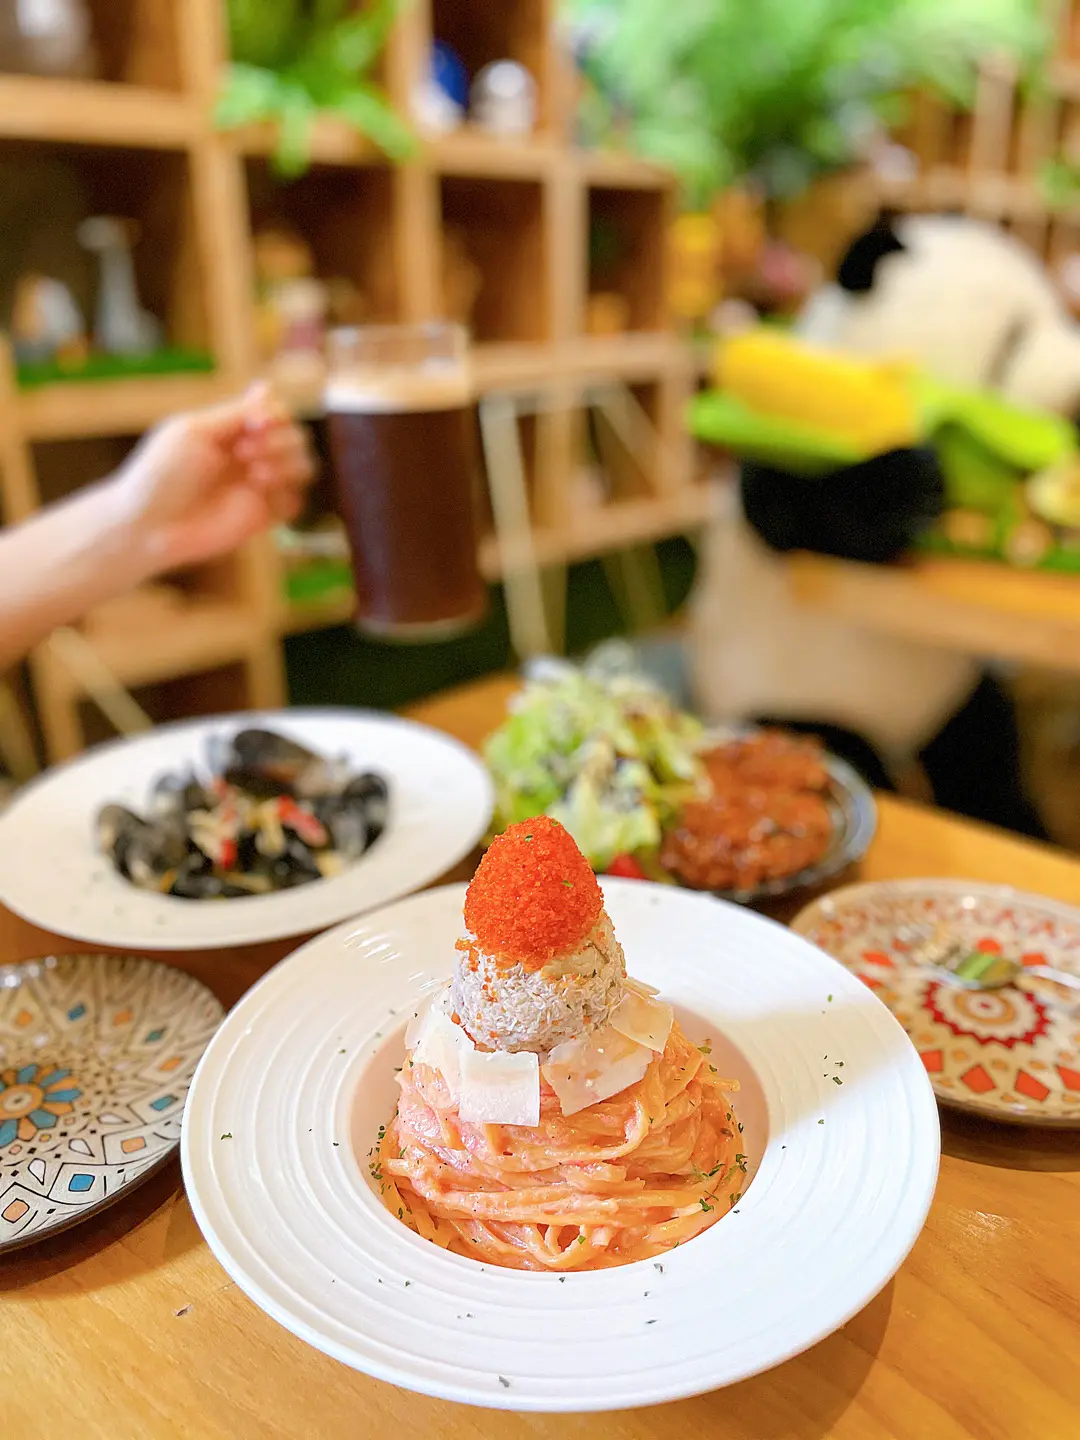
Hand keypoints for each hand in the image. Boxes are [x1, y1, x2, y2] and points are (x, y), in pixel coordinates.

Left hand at [112, 384, 315, 574]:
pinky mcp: (262, 517)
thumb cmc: (161, 474)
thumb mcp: (195, 432)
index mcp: (232, 431)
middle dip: (281, 440)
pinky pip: (295, 502)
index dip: (276, 415)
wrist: (150, 527)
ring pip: (304, 467)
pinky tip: (259, 494)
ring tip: (256, 474)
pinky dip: (286, 493)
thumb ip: (235, 414)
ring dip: (288, 464)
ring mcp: (258, 487)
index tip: (256, 424)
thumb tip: (269, 389)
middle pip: (296, 437)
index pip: (276, 413)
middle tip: (246, 453)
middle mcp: (249, 456)